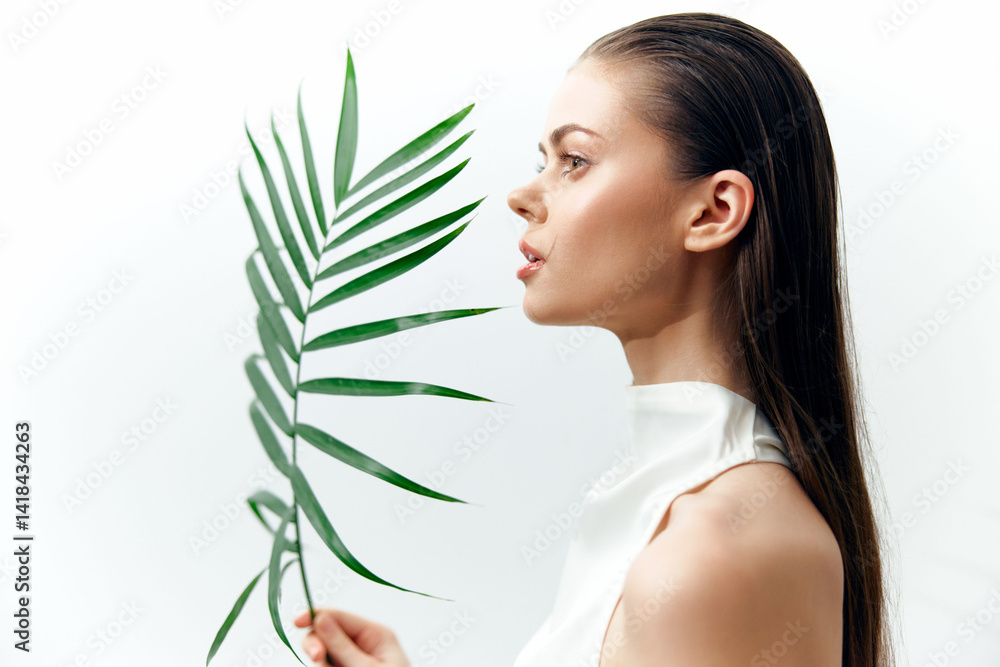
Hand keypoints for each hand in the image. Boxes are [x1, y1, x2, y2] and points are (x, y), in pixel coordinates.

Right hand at [294, 607, 410, 666]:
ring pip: (323, 654)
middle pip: (326, 633)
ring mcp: (352, 661)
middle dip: (316, 644)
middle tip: (316, 658)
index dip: (315, 615)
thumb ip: (342, 646)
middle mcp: (362, 645)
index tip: (297, 622)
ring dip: (321, 663)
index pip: (340, 616)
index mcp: (375, 635)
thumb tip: (320, 619)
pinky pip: (326, 666)